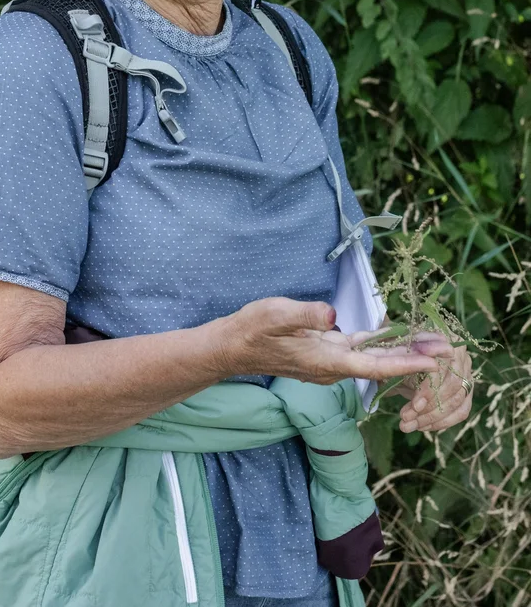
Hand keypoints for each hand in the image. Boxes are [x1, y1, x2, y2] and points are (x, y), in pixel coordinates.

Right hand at [216, 298, 441, 386]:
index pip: (373, 366)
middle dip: (414, 358)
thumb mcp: (275, 315)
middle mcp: (333, 367)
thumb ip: (303, 314)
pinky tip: (397, 336)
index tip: (434, 364)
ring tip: (431, 341)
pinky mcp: (326, 353)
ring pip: (373, 359)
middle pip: (381, 365)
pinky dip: (382, 345)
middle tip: (448, 349)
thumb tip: (330, 314)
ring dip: (402, 352)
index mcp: (325, 361)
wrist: (233, 347)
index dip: (405, 364)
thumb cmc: (253, 330)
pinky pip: (361, 351)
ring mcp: (330, 362)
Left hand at [396, 335, 473, 433]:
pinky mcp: (467, 389)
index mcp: (443, 338)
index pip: (443, 368)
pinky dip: (442, 422)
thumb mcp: (397, 357)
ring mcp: (466, 372)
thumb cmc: (399, 356)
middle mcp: (459, 354)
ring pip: (457, 400)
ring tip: (408, 425)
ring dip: (432, 417)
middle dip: (428, 408)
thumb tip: (399, 373)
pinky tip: (423, 426)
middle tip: (406, 419)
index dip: (429, 389)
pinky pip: (462, 410)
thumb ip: (402, 363)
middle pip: (452, 386)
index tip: (414, 406)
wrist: (404, 360)